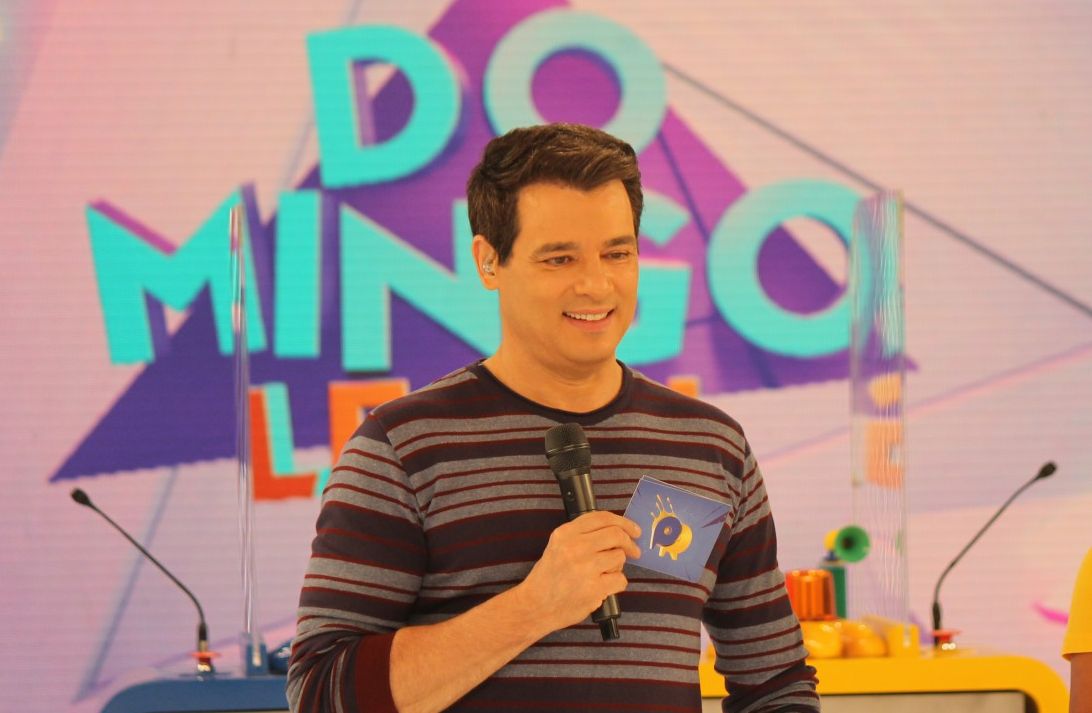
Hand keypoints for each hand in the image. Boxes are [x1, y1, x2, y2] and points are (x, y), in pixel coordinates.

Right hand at [516, 511, 641, 633]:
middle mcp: (575, 547)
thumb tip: (617, 530)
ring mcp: (585, 568)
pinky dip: (617, 584)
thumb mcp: (557, 546)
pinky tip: (604, 587)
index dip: (623, 522)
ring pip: (619, 557)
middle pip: (616, 535)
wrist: (535, 606)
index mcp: (565, 533)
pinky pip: (620, 580)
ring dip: (617, 566)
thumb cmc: (549, 577)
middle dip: (629, 543)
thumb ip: (582, 535)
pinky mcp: (594, 589)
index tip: (633, 530)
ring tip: (603, 574)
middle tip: (634, 550)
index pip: (601, 517)